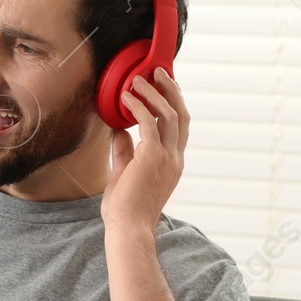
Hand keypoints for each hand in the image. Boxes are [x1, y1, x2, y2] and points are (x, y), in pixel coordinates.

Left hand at [104, 67, 189, 233]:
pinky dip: (138, 106)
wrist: (128, 228)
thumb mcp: (125, 173)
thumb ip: (125, 151)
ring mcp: (167, 158)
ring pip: (169, 115)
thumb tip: (119, 130)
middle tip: (158, 72)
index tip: (165, 86)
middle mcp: (175, 158)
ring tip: (139, 78)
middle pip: (181, 115)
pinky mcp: (152, 157)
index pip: (180, 127)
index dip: (175, 103)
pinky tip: (126, 97)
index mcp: (173, 162)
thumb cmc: (125, 207)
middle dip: (171, 90)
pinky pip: (147, 123)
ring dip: (154, 93)